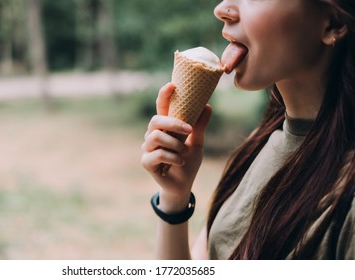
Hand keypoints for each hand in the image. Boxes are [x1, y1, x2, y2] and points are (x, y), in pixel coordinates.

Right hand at [141, 82, 211, 210]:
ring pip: (155, 137)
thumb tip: (207, 106)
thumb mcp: (197, 142)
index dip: (164, 95)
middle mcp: (153, 135)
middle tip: (189, 130)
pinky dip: (173, 158)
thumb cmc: (188, 161)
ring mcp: (148, 148)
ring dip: (174, 144)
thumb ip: (200, 126)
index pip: (161, 107)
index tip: (172, 84)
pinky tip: (180, 162)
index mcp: (165, 127)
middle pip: (155, 120)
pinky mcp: (146, 162)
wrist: (183, 185)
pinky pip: (158, 154)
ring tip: (184, 152)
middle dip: (172, 123)